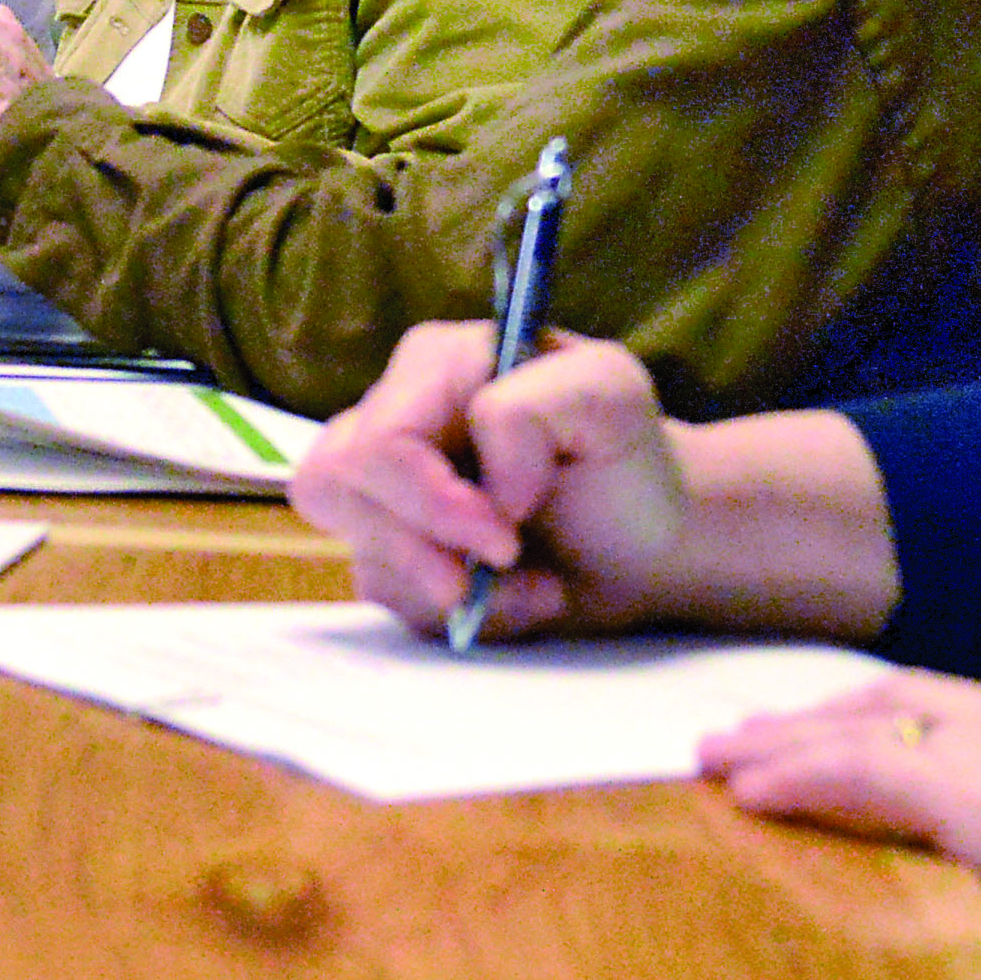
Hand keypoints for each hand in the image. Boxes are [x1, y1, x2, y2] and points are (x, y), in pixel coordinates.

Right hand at [297, 328, 696, 642]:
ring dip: (448, 590)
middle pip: (336, 490)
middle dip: (422, 549)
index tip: (505, 536)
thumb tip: (487, 484)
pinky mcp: (392, 548)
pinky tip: (514, 595)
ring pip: (360, 553)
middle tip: (504, 563)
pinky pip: (386, 596)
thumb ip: (533, 407)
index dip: (430, 501)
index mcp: (436, 365)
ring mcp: (385, 488)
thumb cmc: (625, 461)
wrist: (644, 544)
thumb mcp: (610, 396)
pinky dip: (457, 614)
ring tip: (528, 584)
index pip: (377, 440)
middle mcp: (396, 416)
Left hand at [703, 678, 980, 979]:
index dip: (908, 728)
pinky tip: (745, 795)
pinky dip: (801, 780)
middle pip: (918, 704)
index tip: (852, 740)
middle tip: (752, 734)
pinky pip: (869, 779)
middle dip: (829, 715)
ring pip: (878, 728)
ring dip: (789, 742)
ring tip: (719, 760)